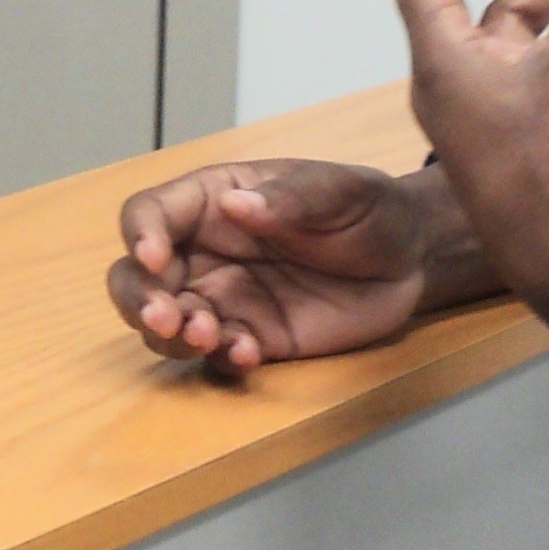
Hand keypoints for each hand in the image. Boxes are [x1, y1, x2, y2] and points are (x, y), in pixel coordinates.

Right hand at [106, 160, 462, 371]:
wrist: (412, 260)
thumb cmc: (369, 209)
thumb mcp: (339, 190)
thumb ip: (290, 198)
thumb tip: (236, 205)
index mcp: (213, 201)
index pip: (151, 213)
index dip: (142, 234)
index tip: (156, 257)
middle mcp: (205, 252)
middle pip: (136, 277)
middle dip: (138, 299)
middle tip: (166, 316)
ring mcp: (225, 299)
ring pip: (165, 323)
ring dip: (172, 336)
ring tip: (207, 336)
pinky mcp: (252, 338)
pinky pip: (217, 355)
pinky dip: (222, 359)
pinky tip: (249, 353)